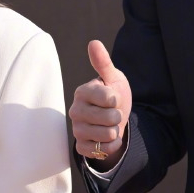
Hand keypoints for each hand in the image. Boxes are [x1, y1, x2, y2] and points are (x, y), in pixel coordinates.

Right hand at [69, 40, 131, 167]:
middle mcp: (75, 111)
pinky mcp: (81, 146)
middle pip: (110, 118)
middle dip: (118, 116)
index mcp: (82, 92)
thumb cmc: (112, 95)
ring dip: (115, 130)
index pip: (108, 98)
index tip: (113, 97)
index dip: (117, 99)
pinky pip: (103, 149)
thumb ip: (103, 63)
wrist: (113, 119)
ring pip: (107, 134)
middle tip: (112, 112)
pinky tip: (106, 137)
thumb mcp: (113, 78)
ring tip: (109, 124)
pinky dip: (111, 145)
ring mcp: (77, 130)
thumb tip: (93, 43)